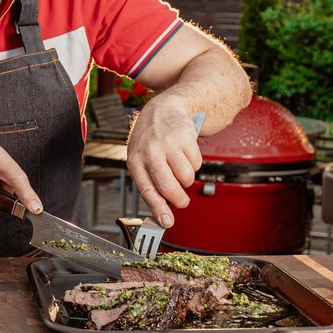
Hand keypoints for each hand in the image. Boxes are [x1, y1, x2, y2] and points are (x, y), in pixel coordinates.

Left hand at [126, 102, 202, 227]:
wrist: (162, 109)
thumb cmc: (150, 140)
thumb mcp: (141, 158)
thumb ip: (150, 182)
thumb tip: (162, 214)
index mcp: (135, 160)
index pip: (147, 190)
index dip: (158, 209)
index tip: (167, 223)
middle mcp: (150, 151)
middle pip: (169, 187)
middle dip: (179, 200)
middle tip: (182, 202)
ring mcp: (168, 143)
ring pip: (186, 177)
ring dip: (187, 179)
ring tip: (179, 168)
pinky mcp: (185, 137)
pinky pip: (197, 163)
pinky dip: (194, 163)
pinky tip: (184, 153)